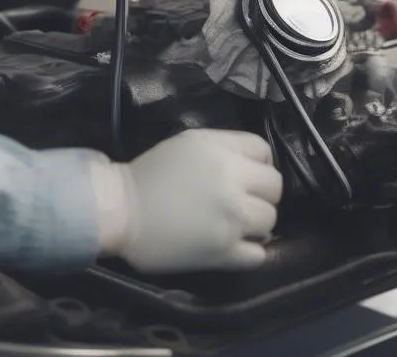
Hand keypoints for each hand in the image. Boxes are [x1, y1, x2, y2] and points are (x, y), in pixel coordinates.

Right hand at [90, 129, 282, 273]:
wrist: (122, 211)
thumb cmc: (149, 173)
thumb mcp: (188, 143)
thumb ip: (223, 147)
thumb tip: (252, 166)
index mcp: (221, 151)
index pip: (264, 152)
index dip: (258, 163)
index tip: (246, 174)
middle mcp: (232, 182)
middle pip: (275, 187)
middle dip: (262, 193)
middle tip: (242, 200)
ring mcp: (231, 219)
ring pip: (271, 220)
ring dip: (257, 222)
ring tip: (236, 224)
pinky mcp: (225, 252)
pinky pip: (259, 254)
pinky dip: (250, 250)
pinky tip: (234, 244)